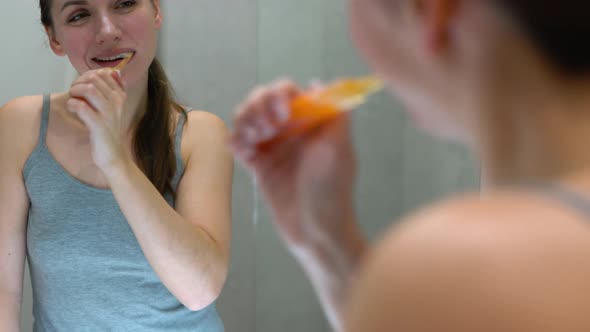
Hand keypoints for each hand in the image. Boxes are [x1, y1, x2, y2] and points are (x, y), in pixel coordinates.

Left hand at [66, 68, 130, 173]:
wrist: (113, 156)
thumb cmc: (109, 132)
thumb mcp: (114, 108)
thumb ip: (114, 89)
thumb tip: (116, 71)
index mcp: (120, 96)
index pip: (104, 73)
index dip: (88, 76)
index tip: (82, 87)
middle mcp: (116, 102)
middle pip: (94, 78)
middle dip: (79, 82)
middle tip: (74, 93)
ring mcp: (108, 114)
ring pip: (89, 89)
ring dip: (75, 91)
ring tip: (73, 99)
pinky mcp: (99, 125)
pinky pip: (82, 107)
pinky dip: (72, 104)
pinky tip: (72, 108)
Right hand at [230, 80, 358, 249]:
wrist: (316, 232)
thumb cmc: (333, 191)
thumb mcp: (339, 149)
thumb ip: (334, 114)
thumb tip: (322, 84)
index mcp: (311, 122)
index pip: (288, 92)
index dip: (279, 96)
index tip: (282, 115)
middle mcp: (291, 130)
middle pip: (262, 100)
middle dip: (257, 106)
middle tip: (266, 129)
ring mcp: (274, 147)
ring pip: (248, 118)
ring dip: (245, 121)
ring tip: (253, 140)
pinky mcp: (259, 166)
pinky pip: (239, 144)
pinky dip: (236, 141)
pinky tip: (243, 151)